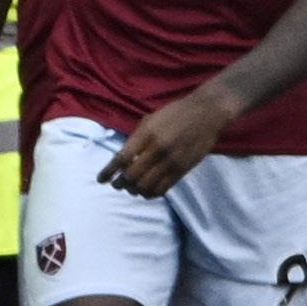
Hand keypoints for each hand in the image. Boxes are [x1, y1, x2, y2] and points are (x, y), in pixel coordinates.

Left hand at [102, 85, 232, 197]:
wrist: (205, 113)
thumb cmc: (174, 113)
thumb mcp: (150, 119)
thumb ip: (136, 138)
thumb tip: (123, 158)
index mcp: (146, 134)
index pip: (122, 158)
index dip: (109, 172)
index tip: (101, 180)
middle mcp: (157, 149)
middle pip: (132, 175)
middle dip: (120, 183)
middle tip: (117, 185)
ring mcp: (171, 161)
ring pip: (146, 185)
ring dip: (135, 190)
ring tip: (132, 189)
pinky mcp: (183, 169)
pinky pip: (163, 188)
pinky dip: (151, 193)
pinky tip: (147, 191)